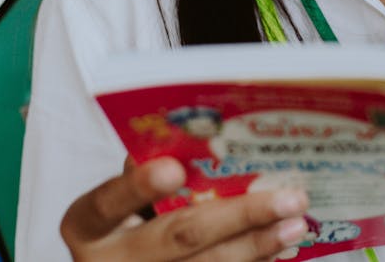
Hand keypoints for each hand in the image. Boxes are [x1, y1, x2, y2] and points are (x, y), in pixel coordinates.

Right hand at [60, 156, 309, 260]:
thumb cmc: (125, 219)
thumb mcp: (123, 195)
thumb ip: (149, 168)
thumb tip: (204, 135)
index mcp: (87, 224)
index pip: (108, 201)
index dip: (138, 187)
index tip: (173, 169)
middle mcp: (110, 260)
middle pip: (179, 237)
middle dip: (240, 215)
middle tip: (288, 197)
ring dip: (259, 244)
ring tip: (296, 222)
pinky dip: (252, 261)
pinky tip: (280, 244)